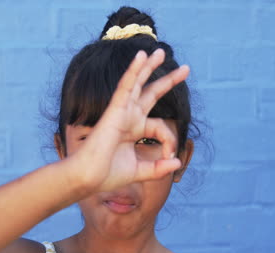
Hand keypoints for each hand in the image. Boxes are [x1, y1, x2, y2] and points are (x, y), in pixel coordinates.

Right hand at [60, 48, 189, 194]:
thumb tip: (177, 161)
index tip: (170, 157)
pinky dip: (133, 71)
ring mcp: (122, 112)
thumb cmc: (108, 175)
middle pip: (152, 93)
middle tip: (185, 69)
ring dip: (149, 67)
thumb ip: (159, 168)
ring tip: (161, 52)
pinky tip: (141, 56)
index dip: (170, 142)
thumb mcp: (141, 171)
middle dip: (168, 81)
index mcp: (135, 130)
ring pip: (138, 83)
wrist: (88, 178)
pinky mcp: (115, 110)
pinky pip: (126, 86)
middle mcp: (129, 117)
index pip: (162, 128)